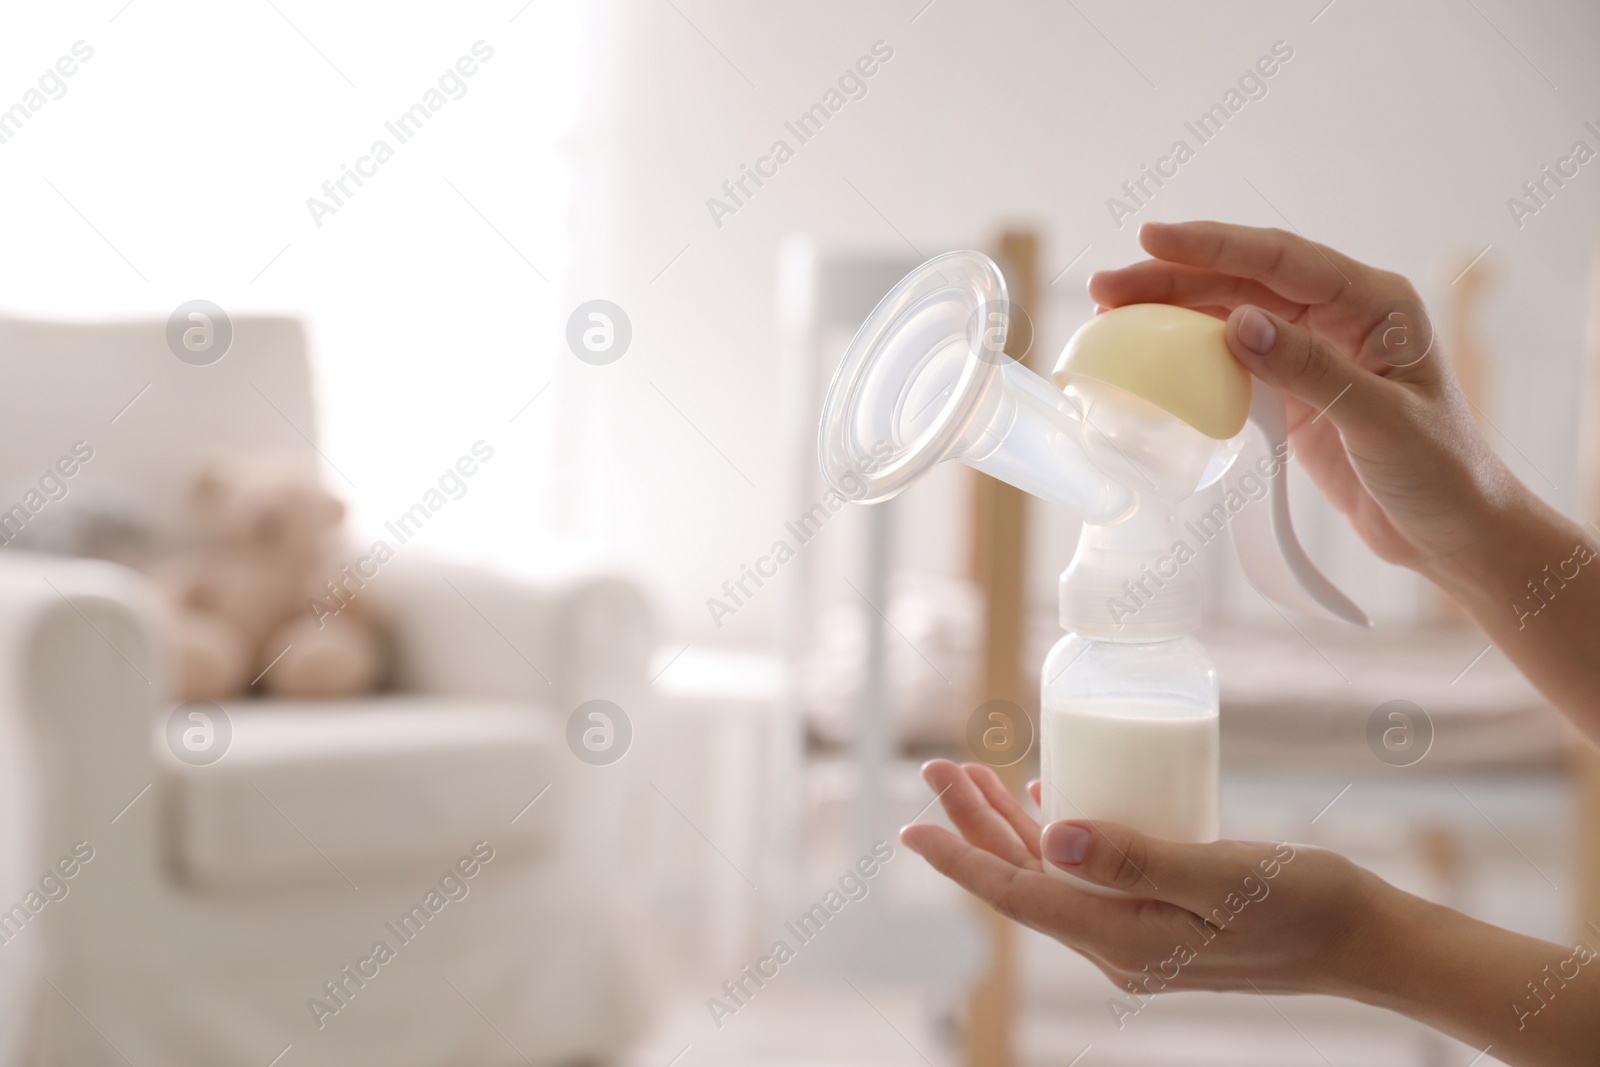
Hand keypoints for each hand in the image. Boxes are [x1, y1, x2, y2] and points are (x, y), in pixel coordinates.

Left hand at [903, 760, 1599, 1062]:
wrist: (1367, 939)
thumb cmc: (1305, 904)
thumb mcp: (1221, 876)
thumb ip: (1138, 858)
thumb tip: (1052, 837)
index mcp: (1121, 940)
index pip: (1019, 895)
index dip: (960, 859)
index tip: (909, 828)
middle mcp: (1118, 942)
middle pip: (1025, 877)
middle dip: (975, 824)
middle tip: (938, 769)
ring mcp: (1138, 930)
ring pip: (1052, 872)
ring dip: (1008, 825)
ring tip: (971, 777)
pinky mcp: (1159, 911)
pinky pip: (1088, 872)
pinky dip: (1060, 833)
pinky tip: (1047, 798)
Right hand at [1088, 220, 1517, 577]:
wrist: (1452, 531)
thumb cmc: (1439, 473)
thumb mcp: (1378, 421)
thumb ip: (1309, 370)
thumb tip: (1236, 325)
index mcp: (1375, 302)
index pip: (1281, 259)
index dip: (1213, 246)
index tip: (1151, 240)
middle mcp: (1342, 314)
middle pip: (1244, 279)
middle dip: (1174, 277)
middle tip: (1106, 286)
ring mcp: (1315, 350)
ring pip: (1231, 313)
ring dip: (1173, 311)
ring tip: (1112, 312)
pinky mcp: (1295, 388)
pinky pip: (1232, 357)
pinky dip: (1189, 353)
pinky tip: (1152, 353)